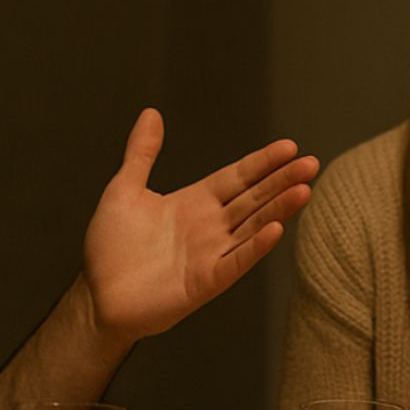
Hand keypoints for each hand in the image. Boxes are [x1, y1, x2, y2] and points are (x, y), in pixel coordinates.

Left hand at [81, 109, 317, 345]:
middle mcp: (209, 226)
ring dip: (279, 209)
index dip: (262, 162)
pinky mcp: (206, 282)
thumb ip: (141, 153)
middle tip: (311, 164)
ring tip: (304, 190)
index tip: (289, 147)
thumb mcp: (124, 190)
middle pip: (254, 198)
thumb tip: (151, 114)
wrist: (98, 295)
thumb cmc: (110, 248)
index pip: (237, 177)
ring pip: (253, 226)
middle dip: (282, 181)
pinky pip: (236, 261)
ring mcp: (211, 254)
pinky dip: (255, 247)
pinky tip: (276, 229)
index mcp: (195, 202)